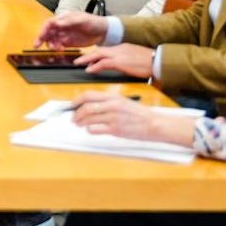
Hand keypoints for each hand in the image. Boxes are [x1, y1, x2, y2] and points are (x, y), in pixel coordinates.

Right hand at [35, 12, 109, 48]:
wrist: (103, 32)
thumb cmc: (94, 22)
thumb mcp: (82, 19)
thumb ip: (69, 22)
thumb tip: (57, 23)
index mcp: (64, 18)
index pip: (49, 23)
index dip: (43, 29)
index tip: (41, 36)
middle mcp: (62, 27)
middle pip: (47, 32)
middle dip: (41, 38)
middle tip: (37, 45)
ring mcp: (64, 35)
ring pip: (51, 40)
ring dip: (51, 44)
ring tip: (57, 48)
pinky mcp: (68, 43)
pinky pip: (58, 46)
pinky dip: (57, 48)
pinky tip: (60, 50)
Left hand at [70, 91, 194, 145]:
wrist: (153, 124)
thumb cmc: (139, 114)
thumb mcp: (123, 101)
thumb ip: (107, 102)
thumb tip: (89, 105)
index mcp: (113, 97)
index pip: (88, 95)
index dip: (76, 101)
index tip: (72, 106)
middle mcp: (112, 105)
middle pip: (85, 107)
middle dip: (76, 114)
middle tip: (74, 118)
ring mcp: (113, 117)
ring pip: (88, 119)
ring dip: (80, 122)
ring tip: (79, 124)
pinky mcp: (115, 129)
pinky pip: (95, 129)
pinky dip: (90, 130)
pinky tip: (92, 130)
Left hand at [76, 44, 155, 78]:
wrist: (158, 61)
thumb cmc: (150, 62)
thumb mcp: (135, 59)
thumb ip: (125, 61)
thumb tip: (120, 66)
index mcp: (123, 47)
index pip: (105, 50)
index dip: (95, 55)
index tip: (88, 59)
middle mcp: (119, 49)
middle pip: (98, 50)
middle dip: (87, 55)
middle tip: (78, 60)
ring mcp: (119, 54)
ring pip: (98, 54)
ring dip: (87, 60)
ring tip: (79, 64)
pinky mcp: (120, 62)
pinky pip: (103, 63)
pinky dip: (95, 66)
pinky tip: (89, 70)